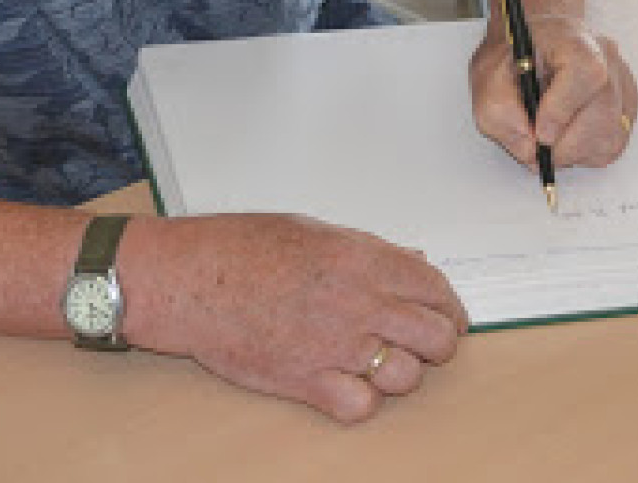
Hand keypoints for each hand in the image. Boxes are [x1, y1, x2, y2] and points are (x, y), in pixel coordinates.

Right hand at [122, 213, 468, 423]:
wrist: (189, 279)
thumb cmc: (241, 247)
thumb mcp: (313, 231)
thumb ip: (369, 249)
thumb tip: (413, 265)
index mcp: (363, 258)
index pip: (436, 289)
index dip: (448, 307)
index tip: (445, 317)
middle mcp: (358, 302)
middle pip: (435, 338)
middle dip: (436, 343)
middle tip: (419, 344)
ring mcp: (334, 344)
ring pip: (406, 377)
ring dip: (398, 373)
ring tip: (377, 363)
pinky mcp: (307, 380)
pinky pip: (362, 406)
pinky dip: (361, 401)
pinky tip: (346, 384)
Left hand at [469, 15, 637, 169]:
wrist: (531, 46)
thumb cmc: (511, 59)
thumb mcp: (487, 81)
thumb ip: (502, 115)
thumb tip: (530, 150)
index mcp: (570, 39)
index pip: (585, 73)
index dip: (562, 110)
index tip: (540, 133)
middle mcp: (605, 56)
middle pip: (604, 111)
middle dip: (567, 145)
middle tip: (541, 151)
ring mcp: (621, 80)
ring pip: (613, 133)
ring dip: (578, 152)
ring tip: (552, 143)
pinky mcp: (627, 102)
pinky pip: (616, 141)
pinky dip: (589, 151)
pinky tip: (567, 138)